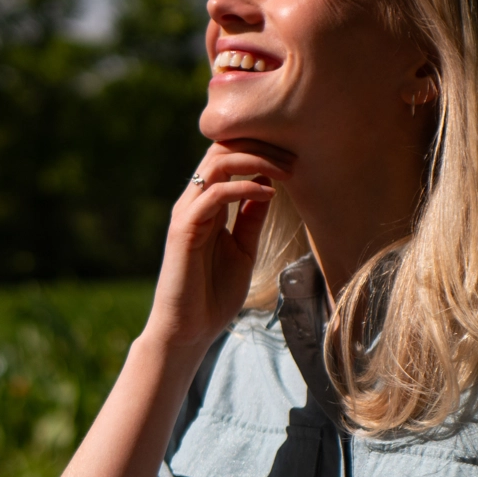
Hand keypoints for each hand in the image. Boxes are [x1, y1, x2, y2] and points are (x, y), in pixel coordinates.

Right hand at [143, 141, 293, 355]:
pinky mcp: (184, 229)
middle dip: (260, 146)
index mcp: (207, 204)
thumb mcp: (243, 250)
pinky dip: (243, 187)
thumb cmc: (212, 295)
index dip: (260, 149)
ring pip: (216, 163)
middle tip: (293, 157)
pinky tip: (269, 193)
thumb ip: (251, 219)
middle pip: (221, 149)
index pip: (227, 157)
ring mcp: (187, 213)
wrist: (188, 330)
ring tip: (286, 170)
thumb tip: (268, 186)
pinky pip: (213, 194)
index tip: (293, 158)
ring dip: (255, 160)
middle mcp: (193, 202)